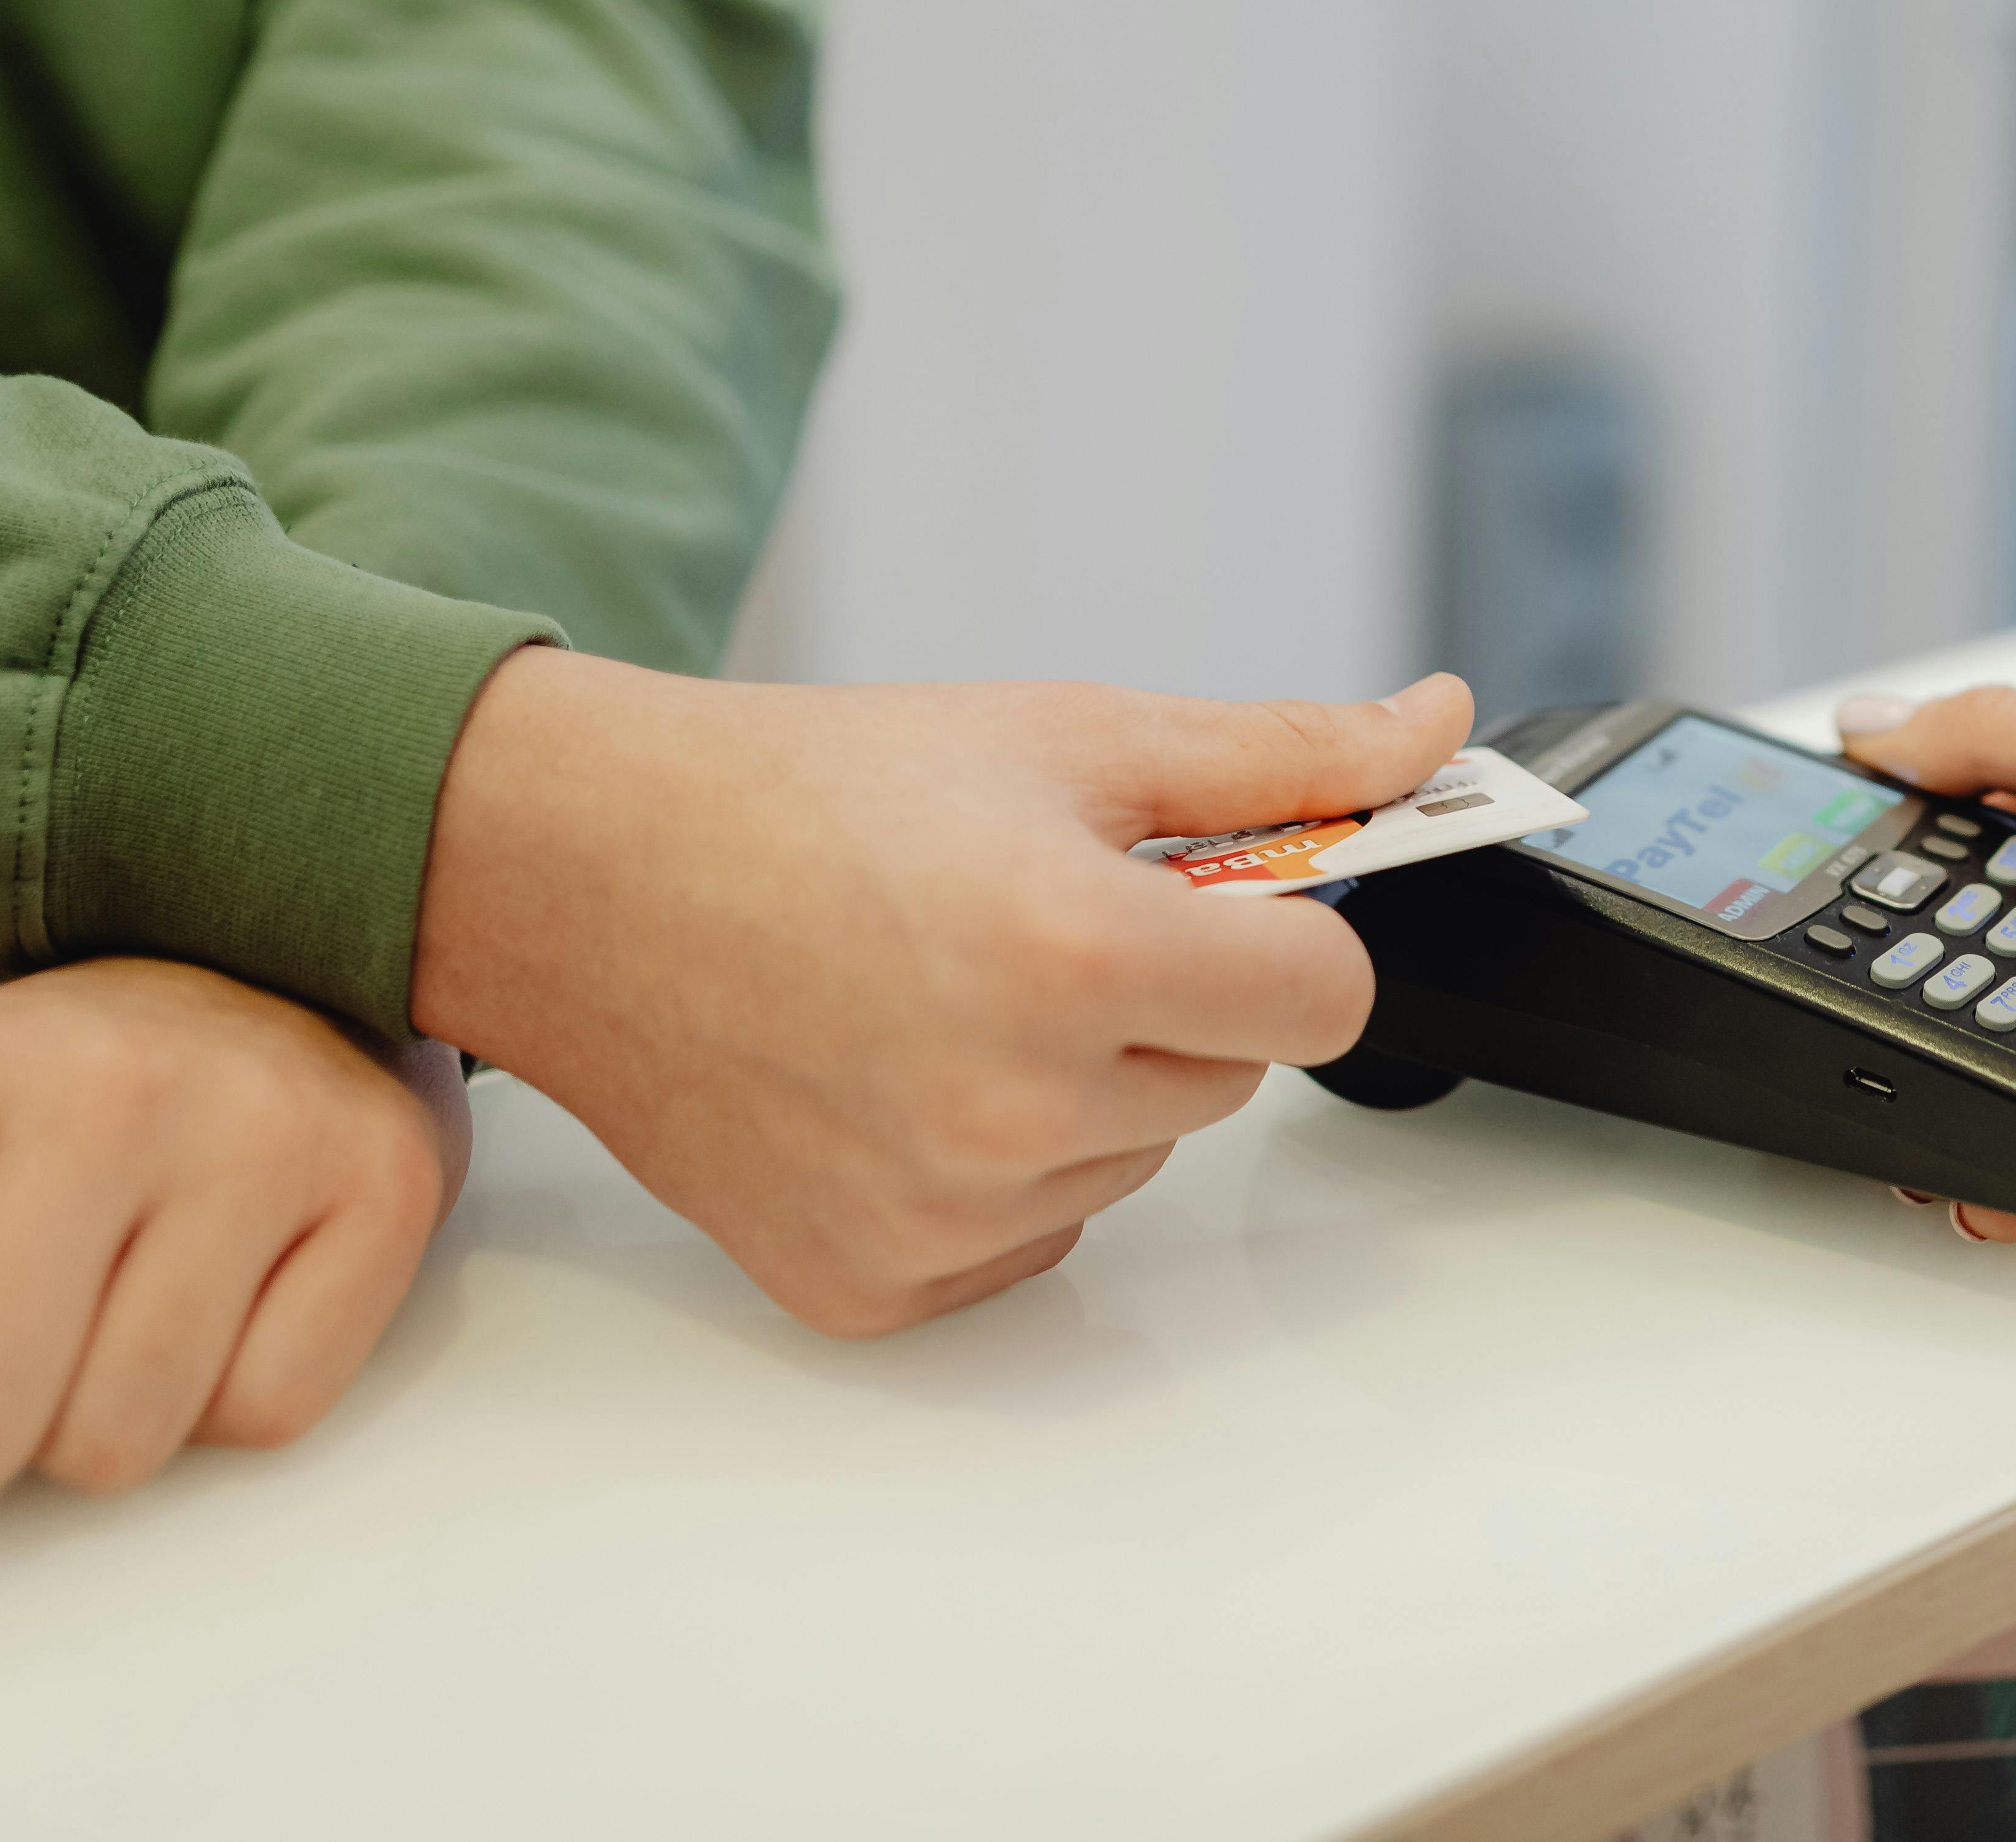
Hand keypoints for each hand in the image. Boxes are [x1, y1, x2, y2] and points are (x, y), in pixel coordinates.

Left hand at [0, 958, 455, 1502]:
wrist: (277, 975)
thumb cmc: (69, 1094)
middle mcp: (110, 1086)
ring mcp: (263, 1130)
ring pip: (119, 1439)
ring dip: (100, 1425)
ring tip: (113, 1326)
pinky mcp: (388, 1180)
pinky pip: (268, 1411)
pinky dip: (233, 1398)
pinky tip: (227, 1306)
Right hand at [414, 655, 1469, 1336]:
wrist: (582, 874)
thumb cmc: (809, 794)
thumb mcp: (1067, 737)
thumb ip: (1278, 754)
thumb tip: (1433, 731)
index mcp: (1075, 955)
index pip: (1327, 999)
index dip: (1287, 937)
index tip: (1217, 902)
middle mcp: (1013, 1106)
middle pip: (1229, 1078)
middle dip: (1171, 997)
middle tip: (1032, 924)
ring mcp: (940, 1213)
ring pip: (1131, 1157)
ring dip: (1084, 1083)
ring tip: (945, 991)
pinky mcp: (872, 1284)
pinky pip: (1030, 1236)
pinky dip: (995, 1169)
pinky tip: (895, 1076)